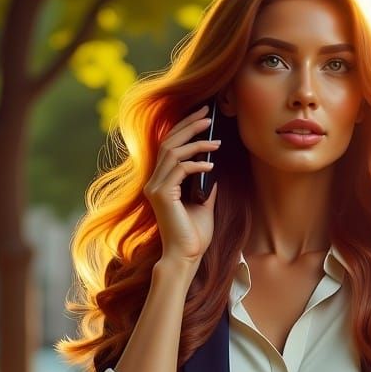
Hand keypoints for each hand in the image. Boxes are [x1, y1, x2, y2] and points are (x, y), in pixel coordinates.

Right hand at [142, 105, 220, 266]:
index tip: (202, 117)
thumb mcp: (204, 205)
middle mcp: (154, 182)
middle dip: (189, 125)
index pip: (169, 146)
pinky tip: (212, 165)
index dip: (184, 128)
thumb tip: (214, 169)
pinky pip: (180, 170)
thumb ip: (205, 186)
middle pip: (169, 142)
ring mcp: (155, 188)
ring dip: (196, 143)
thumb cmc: (193, 235)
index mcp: (161, 182)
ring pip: (173, 152)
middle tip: (209, 114)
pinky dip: (197, 164)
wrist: (186, 258)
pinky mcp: (162, 195)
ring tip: (216, 140)